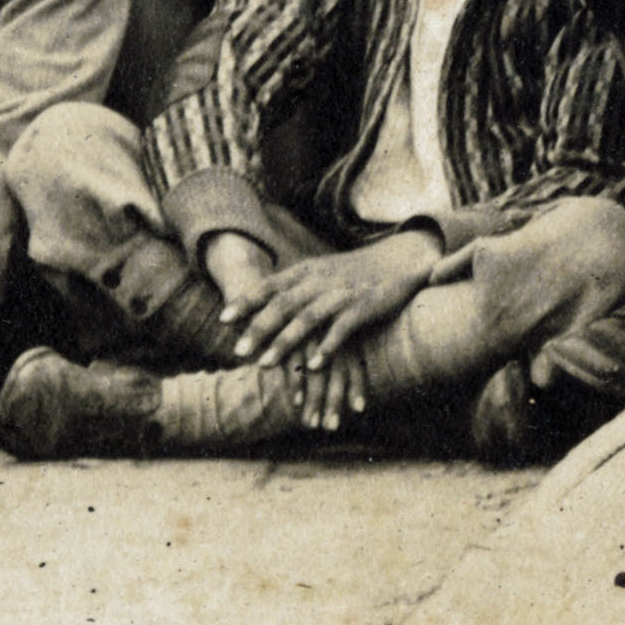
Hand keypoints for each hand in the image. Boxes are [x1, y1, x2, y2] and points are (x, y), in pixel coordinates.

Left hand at [226, 231, 435, 411]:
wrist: (401, 258)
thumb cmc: (352, 273)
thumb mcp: (319, 272)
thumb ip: (292, 287)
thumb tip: (256, 303)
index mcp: (307, 271)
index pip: (270, 285)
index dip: (247, 301)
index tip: (223, 319)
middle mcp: (321, 280)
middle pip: (284, 305)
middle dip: (259, 328)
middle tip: (238, 351)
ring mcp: (342, 294)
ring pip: (308, 318)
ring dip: (284, 342)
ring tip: (265, 364)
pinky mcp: (364, 306)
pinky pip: (342, 328)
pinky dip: (327, 347)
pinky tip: (314, 366)